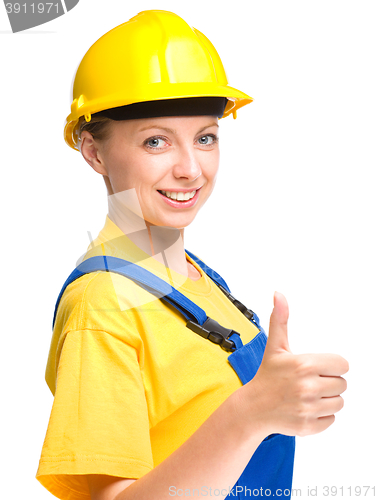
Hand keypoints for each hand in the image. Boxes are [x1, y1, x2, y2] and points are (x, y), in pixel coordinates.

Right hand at [239, 292, 348, 437]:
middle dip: (328, 382)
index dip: (331, 366)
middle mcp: (307, 387)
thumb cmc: (267, 376)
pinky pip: (331, 419)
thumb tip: (278, 294)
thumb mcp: (275, 347)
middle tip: (308, 382)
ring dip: (327, 400)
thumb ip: (280, 319)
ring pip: (339, 403)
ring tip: (307, 395)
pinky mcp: (308, 426)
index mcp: (304, 365)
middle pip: (342, 384)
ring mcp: (308, 408)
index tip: (317, 368)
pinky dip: (321, 416)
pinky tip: (305, 408)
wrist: (252, 408)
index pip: (342, 365)